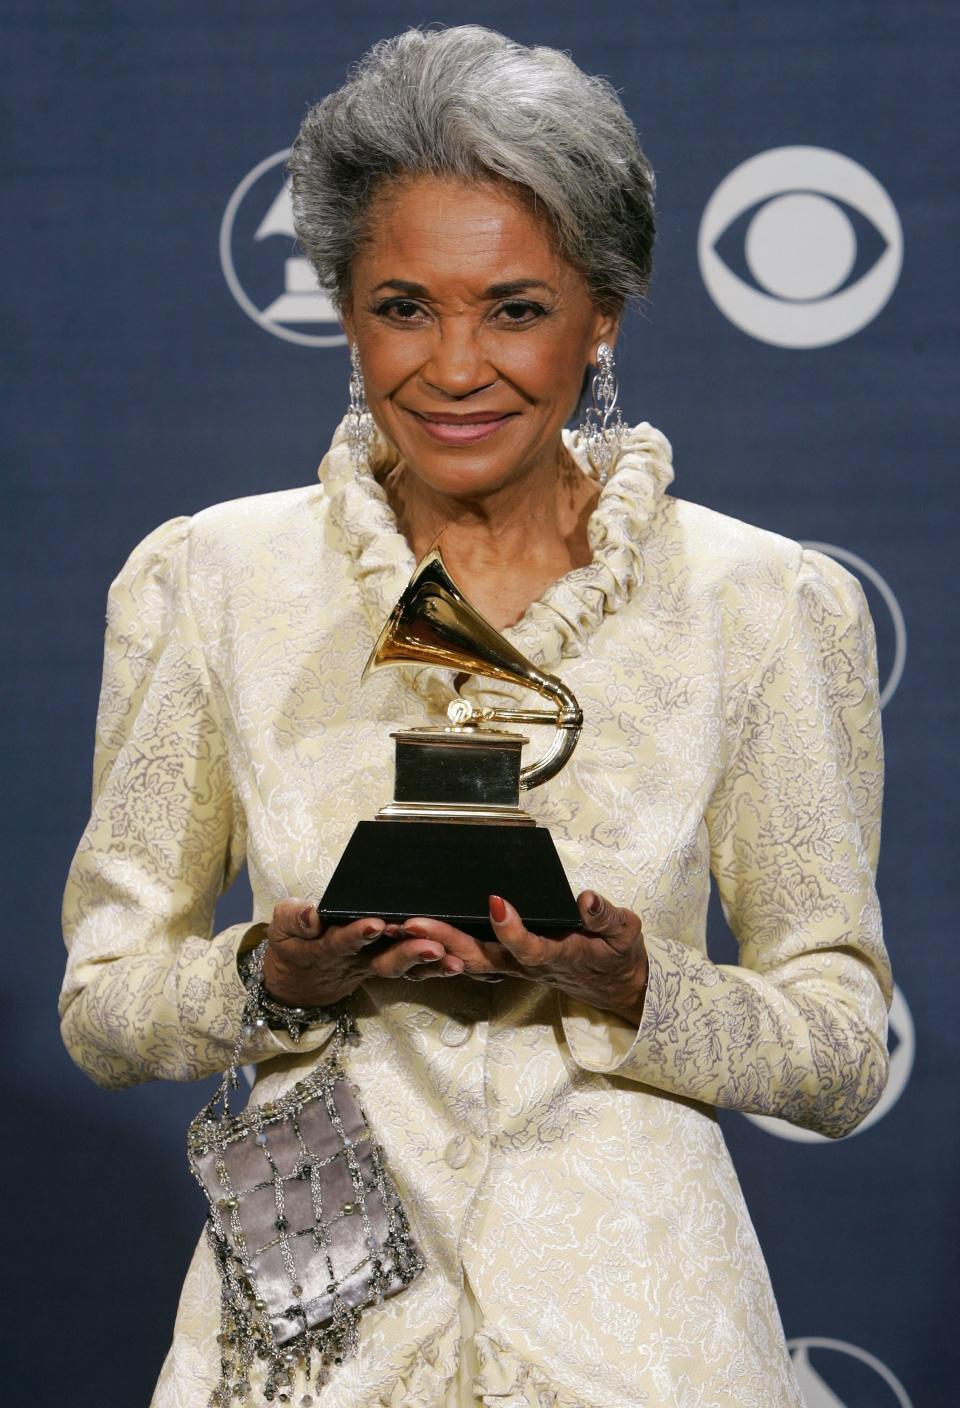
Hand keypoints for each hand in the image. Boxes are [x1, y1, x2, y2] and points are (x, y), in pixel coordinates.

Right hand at [260, 899, 465, 1007]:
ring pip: (402, 969)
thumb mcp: (281, 927)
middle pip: (383, 961)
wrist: (297, 981)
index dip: (358, 935)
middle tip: (433, 947)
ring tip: (453, 960)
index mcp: (325, 949)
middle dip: (408, 954)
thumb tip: (312, 914)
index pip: (342, 942)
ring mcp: (371, 967)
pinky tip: (457, 963)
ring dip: (428, 965)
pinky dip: (433, 968)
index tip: (377, 925)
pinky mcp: (385, 967)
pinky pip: (411, 970)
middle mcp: (353, 962)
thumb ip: (295, 918)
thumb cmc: (291, 942)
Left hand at [399, 891, 648, 1024]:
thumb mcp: (624, 933)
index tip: (496, 901)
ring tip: (401, 925)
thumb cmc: (619, 955)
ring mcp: (516, 967)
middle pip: (481, 957)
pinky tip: (416, 937)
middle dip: (446, 940)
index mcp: (558, 955)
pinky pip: (470, 961)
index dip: (512, 928)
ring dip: (434, 946)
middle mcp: (530, 965)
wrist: (617, 986)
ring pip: (468, 961)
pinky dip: (441, 951)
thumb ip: (606, 917)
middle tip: (413, 921)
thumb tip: (586, 899)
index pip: (530, 946)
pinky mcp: (509, 964)